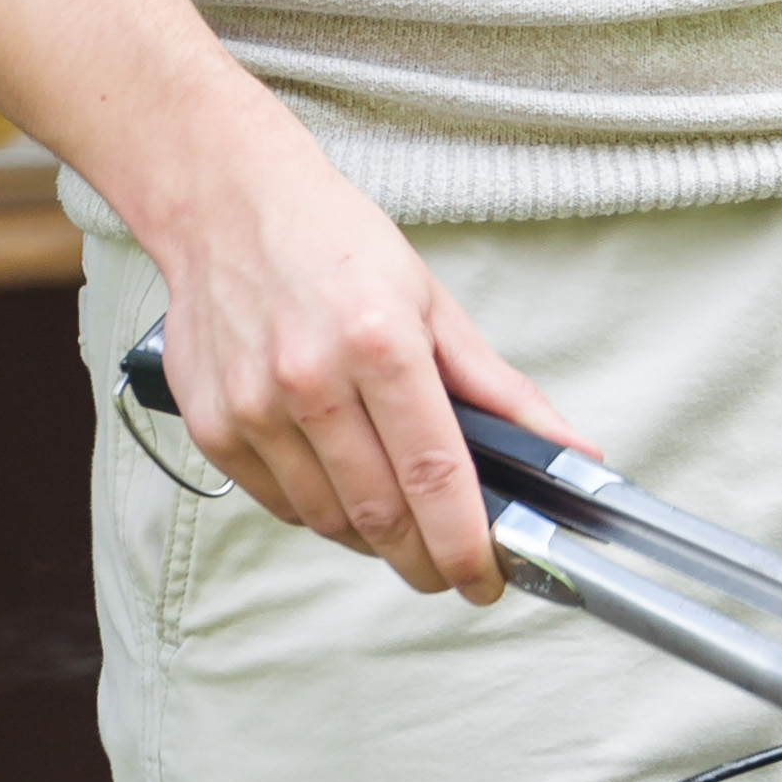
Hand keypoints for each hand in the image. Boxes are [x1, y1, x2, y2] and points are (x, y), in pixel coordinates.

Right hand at [147, 82, 591, 604]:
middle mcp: (310, 379)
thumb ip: (499, 390)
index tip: (486, 578)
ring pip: (328, 521)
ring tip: (400, 520)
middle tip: (451, 568)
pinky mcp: (213, 427)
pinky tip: (343, 487)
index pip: (434, 476)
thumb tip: (567, 452)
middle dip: (426, 560)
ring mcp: (253, 407)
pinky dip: (320, 513)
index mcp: (378, 342)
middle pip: (380, 514)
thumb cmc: (333, 244)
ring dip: (374, 539)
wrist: (226, 204)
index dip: (466, 545)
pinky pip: (280, 505)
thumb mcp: (432, 303)